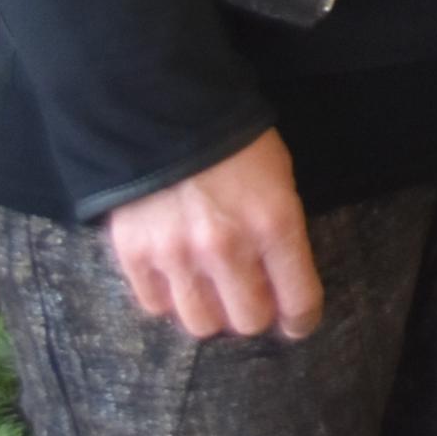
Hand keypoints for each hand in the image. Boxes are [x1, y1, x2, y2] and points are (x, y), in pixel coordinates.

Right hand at [101, 129, 321, 340]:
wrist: (165, 111)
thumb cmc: (234, 143)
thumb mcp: (279, 177)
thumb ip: (281, 230)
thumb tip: (281, 280)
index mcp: (274, 224)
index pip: (298, 300)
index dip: (300, 320)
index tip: (296, 322)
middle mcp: (227, 249)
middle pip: (247, 321)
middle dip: (254, 314)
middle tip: (250, 299)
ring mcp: (177, 255)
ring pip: (201, 323)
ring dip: (211, 312)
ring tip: (212, 292)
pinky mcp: (135, 256)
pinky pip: (156, 306)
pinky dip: (169, 299)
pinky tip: (177, 277)